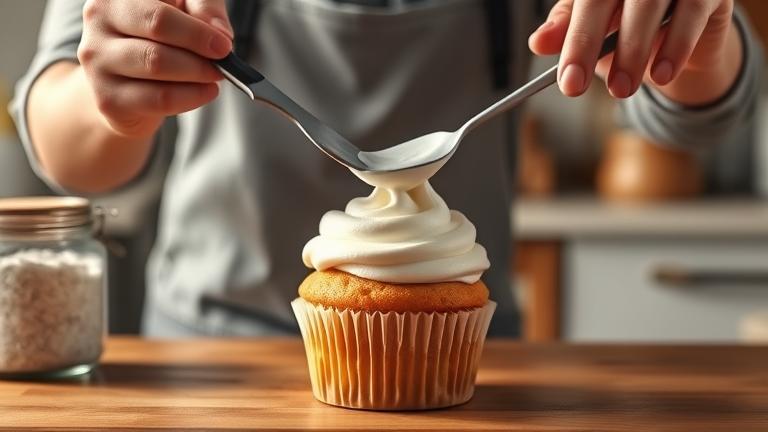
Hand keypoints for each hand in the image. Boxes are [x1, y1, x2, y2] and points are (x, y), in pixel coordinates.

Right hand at [78, 0, 233, 136]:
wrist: (128, 86)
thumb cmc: (159, 40)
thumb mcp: (185, 10)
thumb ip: (204, 8)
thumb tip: (219, 33)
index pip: (160, 4)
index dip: (196, 26)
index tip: (223, 43)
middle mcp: (98, 20)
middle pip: (157, 25)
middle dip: (198, 45)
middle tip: (223, 59)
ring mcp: (97, 60)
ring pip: (157, 62)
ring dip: (197, 72)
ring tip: (215, 75)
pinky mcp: (108, 98)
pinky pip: (159, 97)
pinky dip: (191, 96)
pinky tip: (204, 92)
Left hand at [529, 0, 736, 99]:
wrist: (682, 37)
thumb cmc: (627, 26)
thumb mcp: (592, 30)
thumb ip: (567, 31)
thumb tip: (538, 42)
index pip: (581, 1)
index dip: (570, 38)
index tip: (566, 80)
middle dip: (587, 44)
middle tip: (576, 88)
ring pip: (649, 3)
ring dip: (632, 51)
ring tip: (621, 89)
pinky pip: (693, 12)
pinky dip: (676, 46)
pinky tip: (662, 74)